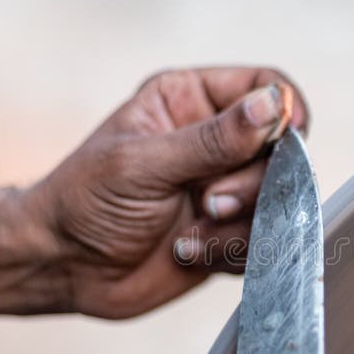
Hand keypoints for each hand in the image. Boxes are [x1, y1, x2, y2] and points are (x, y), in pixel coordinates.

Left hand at [31, 67, 308, 317]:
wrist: (64, 267)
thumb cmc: (84, 202)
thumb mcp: (143, 163)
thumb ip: (212, 140)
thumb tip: (273, 107)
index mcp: (191, 102)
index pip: (263, 86)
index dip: (285, 108)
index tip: (289, 136)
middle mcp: (216, 142)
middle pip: (281, 149)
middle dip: (252, 182)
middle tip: (210, 201)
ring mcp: (225, 188)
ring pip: (277, 198)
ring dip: (239, 222)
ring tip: (193, 233)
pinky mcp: (229, 231)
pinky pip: (261, 239)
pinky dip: (231, 250)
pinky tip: (189, 252)